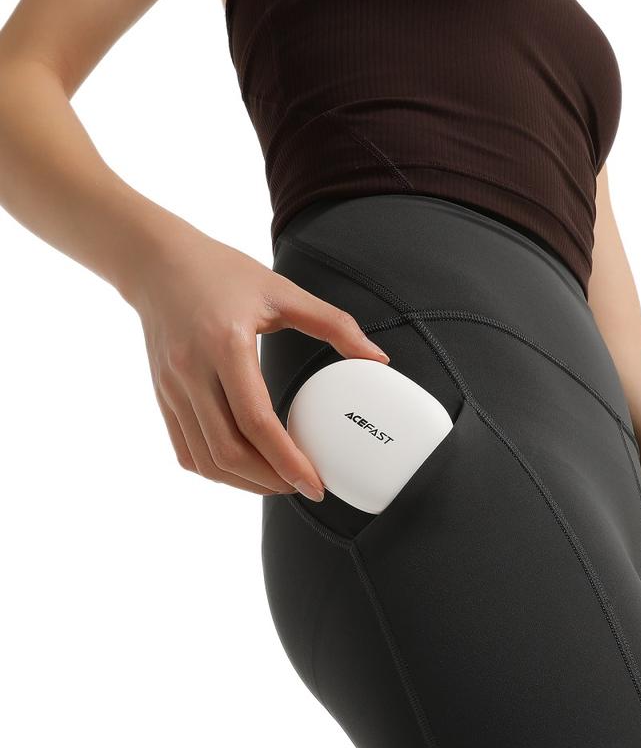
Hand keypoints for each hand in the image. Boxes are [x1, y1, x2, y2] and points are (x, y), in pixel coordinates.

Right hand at [126, 225, 390, 499]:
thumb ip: (335, 324)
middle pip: (228, 451)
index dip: (288, 461)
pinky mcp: (163, 396)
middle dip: (269, 481)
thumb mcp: (283, 291)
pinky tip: (243, 467)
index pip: (256, 421)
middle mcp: (192, 372)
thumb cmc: (221, 272)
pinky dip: (215, 470)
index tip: (314, 483)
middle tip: (302, 486)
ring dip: (243, 483)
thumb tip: (377, 358)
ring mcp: (172, 388)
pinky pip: (185, 451)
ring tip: (277, 482)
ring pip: (204, 459)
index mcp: (225, 345)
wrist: (157, 261)